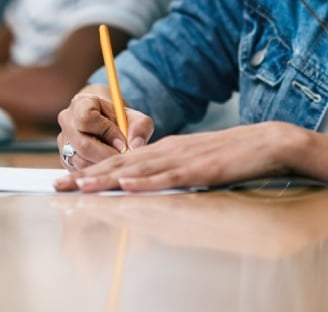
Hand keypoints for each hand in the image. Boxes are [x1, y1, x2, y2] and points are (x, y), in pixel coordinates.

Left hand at [54, 122, 304, 192]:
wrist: (269, 142)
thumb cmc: (234, 155)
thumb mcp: (195, 161)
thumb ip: (170, 171)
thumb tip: (146, 185)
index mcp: (166, 148)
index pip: (122, 160)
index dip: (92, 170)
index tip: (66, 180)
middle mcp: (169, 150)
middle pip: (121, 164)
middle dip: (87, 175)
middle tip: (58, 186)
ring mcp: (185, 158)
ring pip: (139, 170)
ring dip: (108, 178)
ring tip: (81, 187)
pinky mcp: (202, 170)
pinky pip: (170, 177)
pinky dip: (147, 181)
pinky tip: (128, 185)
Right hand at [55, 87, 153, 169]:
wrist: (106, 124)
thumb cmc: (120, 119)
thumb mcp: (135, 118)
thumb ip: (140, 128)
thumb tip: (135, 146)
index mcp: (80, 104)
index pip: (87, 119)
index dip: (107, 132)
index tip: (123, 142)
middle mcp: (67, 121)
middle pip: (83, 144)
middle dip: (107, 155)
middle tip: (123, 160)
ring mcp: (63, 142)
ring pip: (81, 161)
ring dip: (102, 166)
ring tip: (117, 163)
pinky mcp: (65, 159)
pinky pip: (79, 171)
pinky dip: (96, 173)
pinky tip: (108, 168)